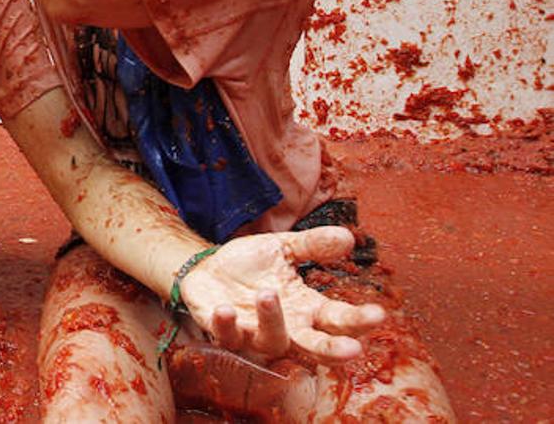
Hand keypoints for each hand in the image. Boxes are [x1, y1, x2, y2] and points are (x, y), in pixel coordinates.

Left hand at [179, 227, 385, 363]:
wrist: (207, 268)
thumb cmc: (250, 264)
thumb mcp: (282, 248)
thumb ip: (312, 245)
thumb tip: (348, 237)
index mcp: (305, 307)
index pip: (338, 319)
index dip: (358, 320)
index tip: (379, 314)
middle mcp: (285, 327)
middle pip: (313, 347)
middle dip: (333, 349)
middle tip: (353, 349)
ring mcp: (254, 332)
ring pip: (271, 341)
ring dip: (272, 321)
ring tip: (267, 294)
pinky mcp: (224, 331)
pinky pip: (227, 336)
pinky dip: (226, 326)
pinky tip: (226, 310)